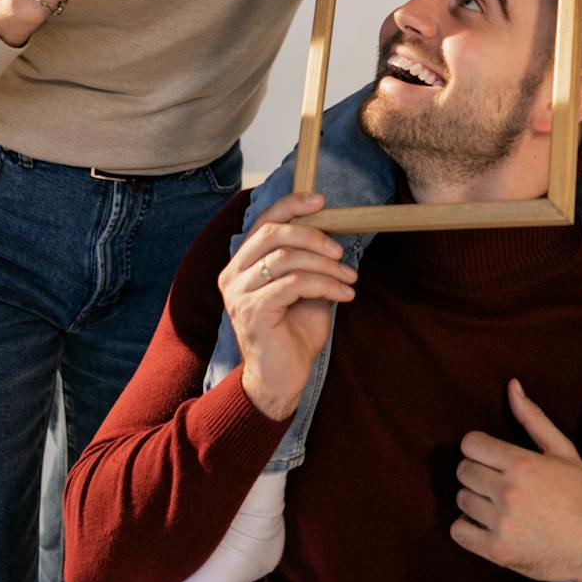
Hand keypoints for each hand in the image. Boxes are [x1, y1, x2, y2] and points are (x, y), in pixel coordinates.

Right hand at [217, 192, 356, 419]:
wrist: (281, 381)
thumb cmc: (292, 334)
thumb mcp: (302, 289)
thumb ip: (305, 261)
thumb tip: (332, 232)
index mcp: (241, 264)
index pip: (262, 221)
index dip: (292, 205)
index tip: (321, 200)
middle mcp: (232, 275)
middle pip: (273, 233)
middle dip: (314, 236)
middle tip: (341, 252)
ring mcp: (239, 293)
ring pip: (286, 257)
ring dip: (326, 266)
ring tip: (349, 280)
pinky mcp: (253, 310)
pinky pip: (294, 283)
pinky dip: (325, 285)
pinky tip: (344, 296)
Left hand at [450, 379, 581, 581]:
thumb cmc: (581, 495)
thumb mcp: (563, 450)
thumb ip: (533, 417)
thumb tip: (511, 385)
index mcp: (521, 463)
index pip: (470, 444)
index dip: (478, 448)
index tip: (490, 457)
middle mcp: (508, 492)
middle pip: (463, 471)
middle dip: (477, 473)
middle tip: (496, 482)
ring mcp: (501, 523)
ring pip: (461, 500)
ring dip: (475, 501)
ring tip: (497, 505)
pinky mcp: (497, 551)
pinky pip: (458, 531)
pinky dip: (468, 528)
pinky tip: (487, 525)